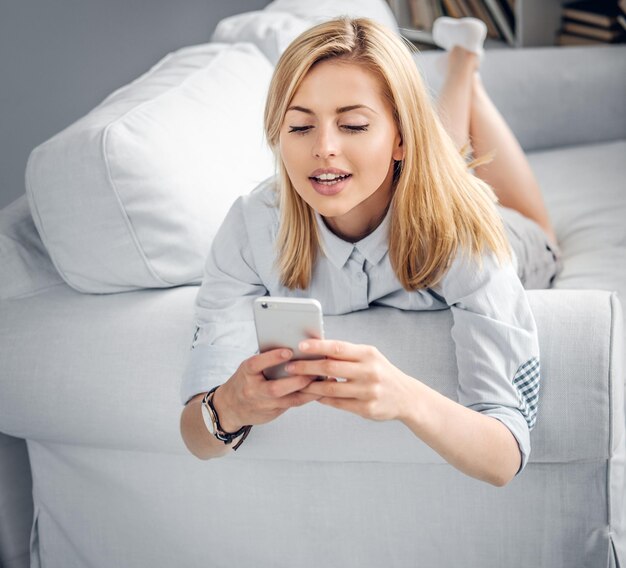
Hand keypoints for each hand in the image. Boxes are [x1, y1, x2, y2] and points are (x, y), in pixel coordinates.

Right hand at [214, 348, 321, 430]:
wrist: (230, 408)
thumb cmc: (245, 381)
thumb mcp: (249, 368)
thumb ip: (266, 360)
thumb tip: (293, 347)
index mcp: (246, 373)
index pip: (257, 364)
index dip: (272, 358)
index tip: (288, 351)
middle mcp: (253, 390)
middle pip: (276, 388)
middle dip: (297, 380)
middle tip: (314, 370)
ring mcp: (263, 404)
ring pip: (288, 400)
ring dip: (308, 390)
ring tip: (323, 380)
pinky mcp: (272, 413)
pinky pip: (292, 405)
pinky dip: (307, 397)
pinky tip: (319, 389)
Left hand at [287, 340, 411, 421]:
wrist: (406, 397)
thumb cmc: (381, 372)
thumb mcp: (370, 357)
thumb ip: (347, 354)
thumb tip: (316, 350)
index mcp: (368, 354)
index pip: (338, 348)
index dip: (318, 346)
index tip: (301, 346)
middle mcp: (369, 372)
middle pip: (330, 368)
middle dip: (306, 367)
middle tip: (290, 366)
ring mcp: (368, 392)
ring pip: (331, 389)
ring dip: (310, 386)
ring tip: (297, 382)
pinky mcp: (366, 409)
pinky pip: (338, 403)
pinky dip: (323, 399)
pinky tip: (314, 395)